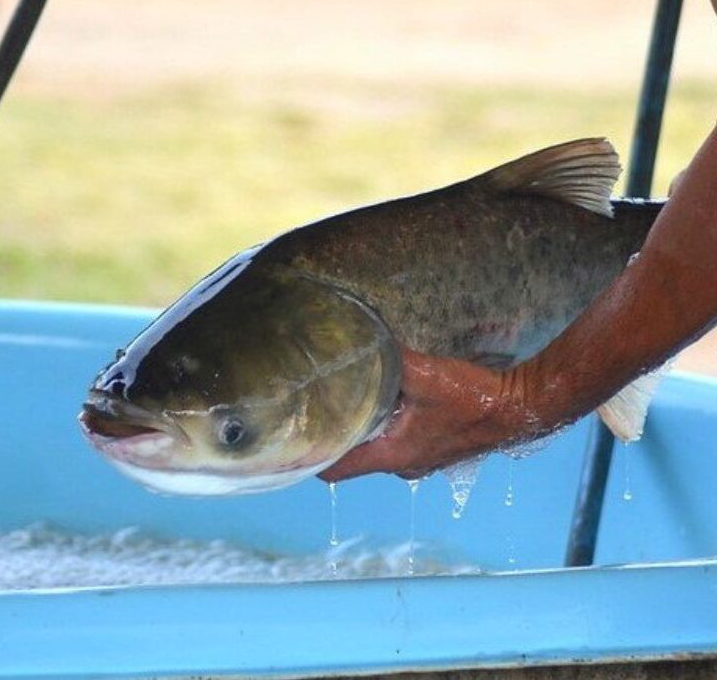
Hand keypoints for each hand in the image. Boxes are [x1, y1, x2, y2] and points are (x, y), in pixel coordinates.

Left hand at [319, 346, 546, 482]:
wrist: (519, 409)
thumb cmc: (473, 399)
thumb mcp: (426, 374)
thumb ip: (391, 360)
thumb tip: (363, 341)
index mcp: (392, 455)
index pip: (336, 470)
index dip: (310, 457)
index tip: (293, 437)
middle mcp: (401, 465)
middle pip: (353, 460)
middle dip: (333, 438)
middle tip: (313, 409)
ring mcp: (419, 460)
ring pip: (375, 450)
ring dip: (360, 431)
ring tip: (343, 401)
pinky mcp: (432, 449)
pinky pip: (396, 443)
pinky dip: (383, 427)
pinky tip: (382, 401)